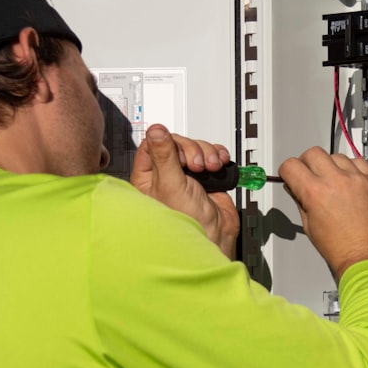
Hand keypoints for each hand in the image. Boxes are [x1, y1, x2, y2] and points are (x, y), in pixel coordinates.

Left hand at [131, 124, 239, 258]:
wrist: (215, 236)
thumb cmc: (187, 222)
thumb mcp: (171, 184)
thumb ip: (164, 155)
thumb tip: (155, 130)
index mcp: (148, 177)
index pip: (153, 144)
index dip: (169, 143)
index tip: (180, 153)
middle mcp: (166, 175)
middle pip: (178, 143)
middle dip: (192, 150)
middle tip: (197, 165)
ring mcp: (187, 175)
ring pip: (196, 148)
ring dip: (207, 153)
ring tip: (210, 168)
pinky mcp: (206, 177)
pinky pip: (211, 155)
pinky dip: (218, 156)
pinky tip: (219, 165)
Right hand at [278, 147, 367, 279]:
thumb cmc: (343, 250)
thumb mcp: (310, 227)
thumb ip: (301, 202)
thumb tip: (297, 188)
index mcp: (315, 193)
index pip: (291, 166)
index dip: (288, 171)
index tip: (291, 174)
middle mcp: (336, 181)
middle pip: (313, 153)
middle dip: (307, 163)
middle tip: (310, 175)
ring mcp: (357, 179)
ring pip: (337, 155)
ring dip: (331, 165)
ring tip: (334, 181)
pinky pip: (360, 162)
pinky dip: (352, 168)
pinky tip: (351, 181)